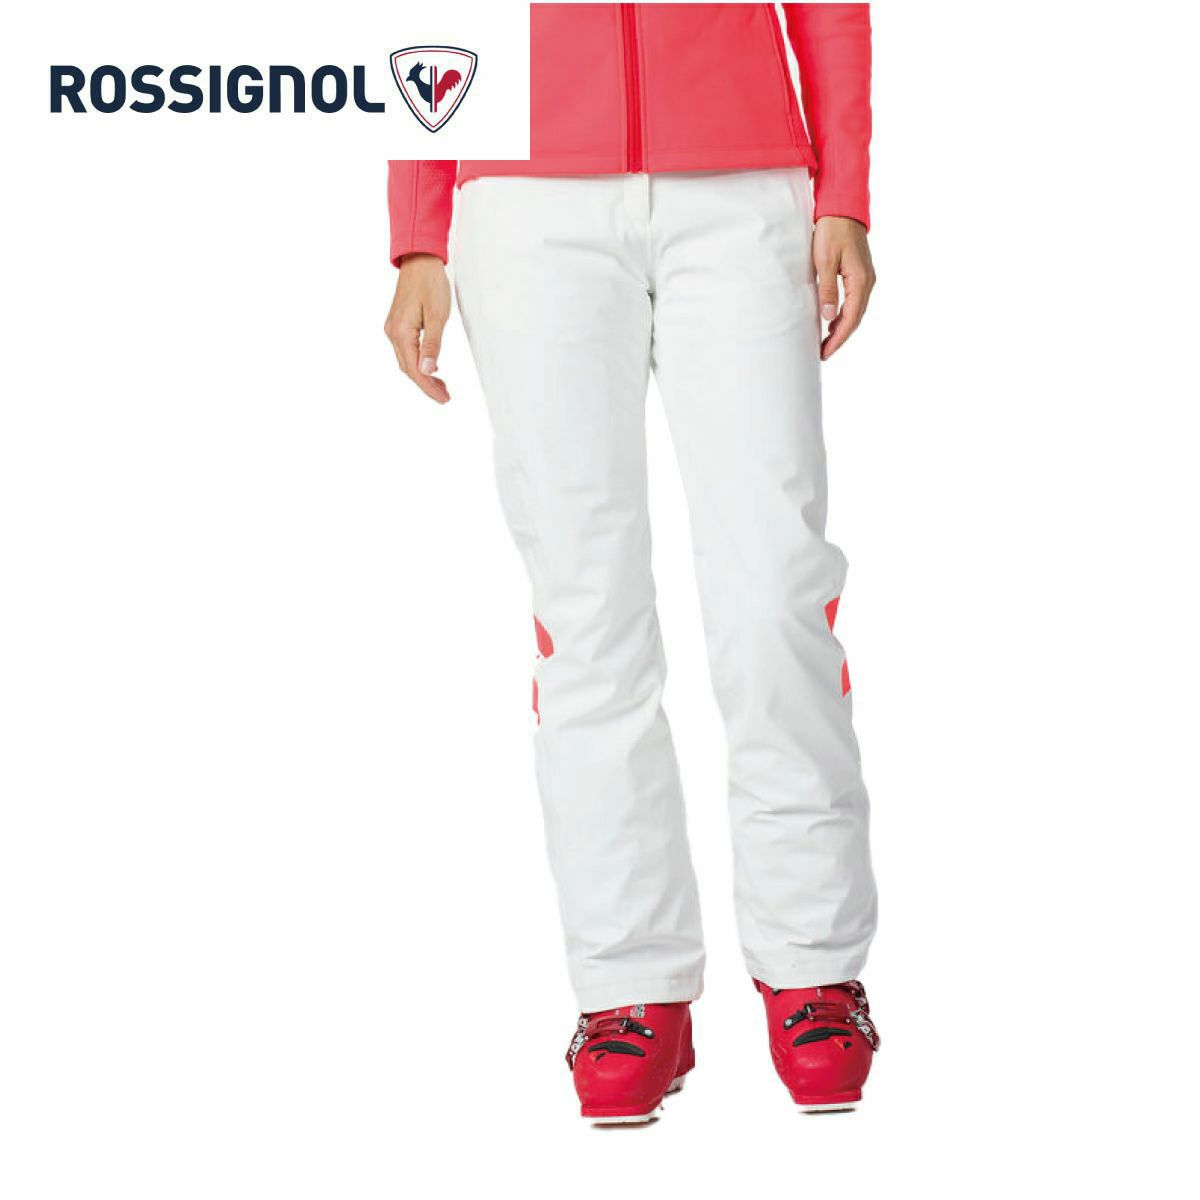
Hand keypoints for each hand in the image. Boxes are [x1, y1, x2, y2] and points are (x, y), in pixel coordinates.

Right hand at [383, 253, 451, 403]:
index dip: (429, 387)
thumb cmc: (430, 284)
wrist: (419, 260)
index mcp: (401, 333)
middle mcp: (393, 333)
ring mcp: (393, 329)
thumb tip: (428, 370)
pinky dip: (419, 362)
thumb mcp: (437, 316)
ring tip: (442, 386)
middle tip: (445, 396)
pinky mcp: (398, 324)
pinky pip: (407, 350)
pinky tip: (432, 367)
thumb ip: (433, 345)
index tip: (444, 399)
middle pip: (408, 368)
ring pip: (407, 360)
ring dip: (423, 374)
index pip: (414, 369)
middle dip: (426, 385)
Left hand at [813, 217, 875, 360]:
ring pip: (855, 311)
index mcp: (860, 281)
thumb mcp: (824, 261)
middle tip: (823, 353)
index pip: (850, 319)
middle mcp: (867, 282)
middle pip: (855, 319)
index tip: (825, 352)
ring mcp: (865, 278)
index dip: (838, 339)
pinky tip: (833, 322)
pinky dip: (844, 315)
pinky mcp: (860, 274)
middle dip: (840, 338)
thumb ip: (827, 290)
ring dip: (842, 328)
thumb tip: (828, 317)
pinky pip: (854, 301)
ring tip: (826, 342)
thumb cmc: (832, 231)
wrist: (843, 209)